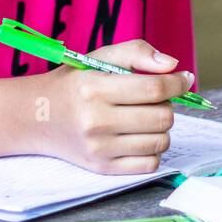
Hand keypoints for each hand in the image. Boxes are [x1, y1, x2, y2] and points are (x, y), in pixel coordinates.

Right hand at [39, 39, 194, 173]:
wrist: (38, 117)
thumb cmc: (75, 83)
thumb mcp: (99, 57)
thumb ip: (137, 53)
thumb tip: (173, 67)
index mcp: (95, 89)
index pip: (154, 89)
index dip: (177, 83)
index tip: (183, 79)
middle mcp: (96, 121)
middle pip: (162, 117)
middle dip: (166, 105)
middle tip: (153, 99)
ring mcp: (99, 149)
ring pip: (161, 141)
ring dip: (161, 127)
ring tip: (144, 117)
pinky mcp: (103, 168)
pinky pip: (150, 164)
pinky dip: (153, 149)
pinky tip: (139, 136)